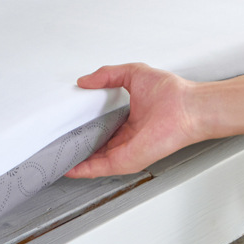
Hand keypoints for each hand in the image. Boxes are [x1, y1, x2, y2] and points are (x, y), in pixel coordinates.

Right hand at [65, 63, 200, 178]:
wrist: (188, 108)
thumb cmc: (172, 93)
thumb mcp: (133, 74)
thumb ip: (107, 75)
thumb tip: (84, 81)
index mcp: (130, 120)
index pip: (103, 128)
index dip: (86, 127)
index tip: (68, 125)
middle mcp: (128, 138)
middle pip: (97, 147)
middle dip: (77, 147)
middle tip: (56, 142)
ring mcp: (127, 151)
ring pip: (95, 160)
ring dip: (76, 160)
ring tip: (55, 157)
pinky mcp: (127, 160)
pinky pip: (100, 168)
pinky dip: (83, 170)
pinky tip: (69, 168)